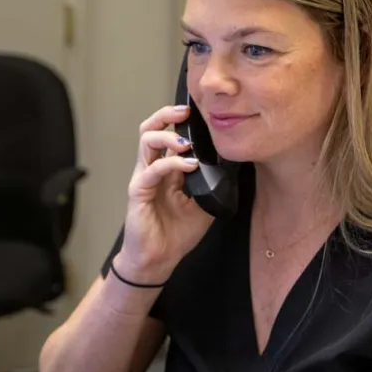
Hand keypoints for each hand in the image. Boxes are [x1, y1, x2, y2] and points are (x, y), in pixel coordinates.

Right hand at [116, 105, 213, 282]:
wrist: (158, 259)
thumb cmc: (176, 233)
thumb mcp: (203, 205)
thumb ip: (211, 184)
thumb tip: (232, 167)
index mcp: (167, 169)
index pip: (168, 134)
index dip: (180, 121)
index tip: (200, 113)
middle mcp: (152, 168)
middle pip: (150, 129)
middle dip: (167, 115)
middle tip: (186, 112)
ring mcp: (144, 178)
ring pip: (146, 141)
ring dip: (167, 135)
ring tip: (186, 141)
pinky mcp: (138, 191)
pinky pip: (152, 170)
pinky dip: (171, 163)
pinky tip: (189, 165)